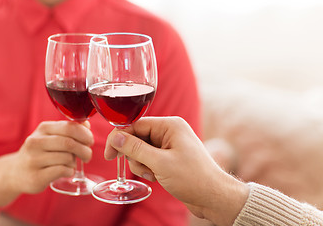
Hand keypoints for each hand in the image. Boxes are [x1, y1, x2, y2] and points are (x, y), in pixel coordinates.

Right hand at [0, 120, 93, 206]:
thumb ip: (69, 129)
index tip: (90, 142)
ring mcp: (34, 159)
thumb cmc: (41, 152)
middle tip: (87, 156)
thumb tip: (86, 125)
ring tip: (70, 163)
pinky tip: (66, 171)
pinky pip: (62, 171)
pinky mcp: (36, 176)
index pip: (70, 127)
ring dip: (74, 162)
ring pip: (67, 158)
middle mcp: (36, 142)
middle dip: (84, 150)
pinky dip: (69, 171)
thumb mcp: (52, 136)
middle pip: (69, 143)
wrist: (16, 172)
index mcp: (43, 128)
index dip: (85, 135)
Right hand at [105, 117, 248, 225]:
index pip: (135, 124)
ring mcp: (170, 144)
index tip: (109, 154)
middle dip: (134, 155)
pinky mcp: (169, 157)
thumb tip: (116, 137)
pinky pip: (149, 158)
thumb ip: (135, 148)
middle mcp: (169, 132)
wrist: (213, 196)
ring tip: (152, 175)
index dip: (120, 138)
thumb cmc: (192, 178)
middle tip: (141, 168)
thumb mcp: (160, 162)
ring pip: (141, 150)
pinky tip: (156, 177)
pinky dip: (148, 168)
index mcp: (170, 125)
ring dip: (141, 164)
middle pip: (137, 137)